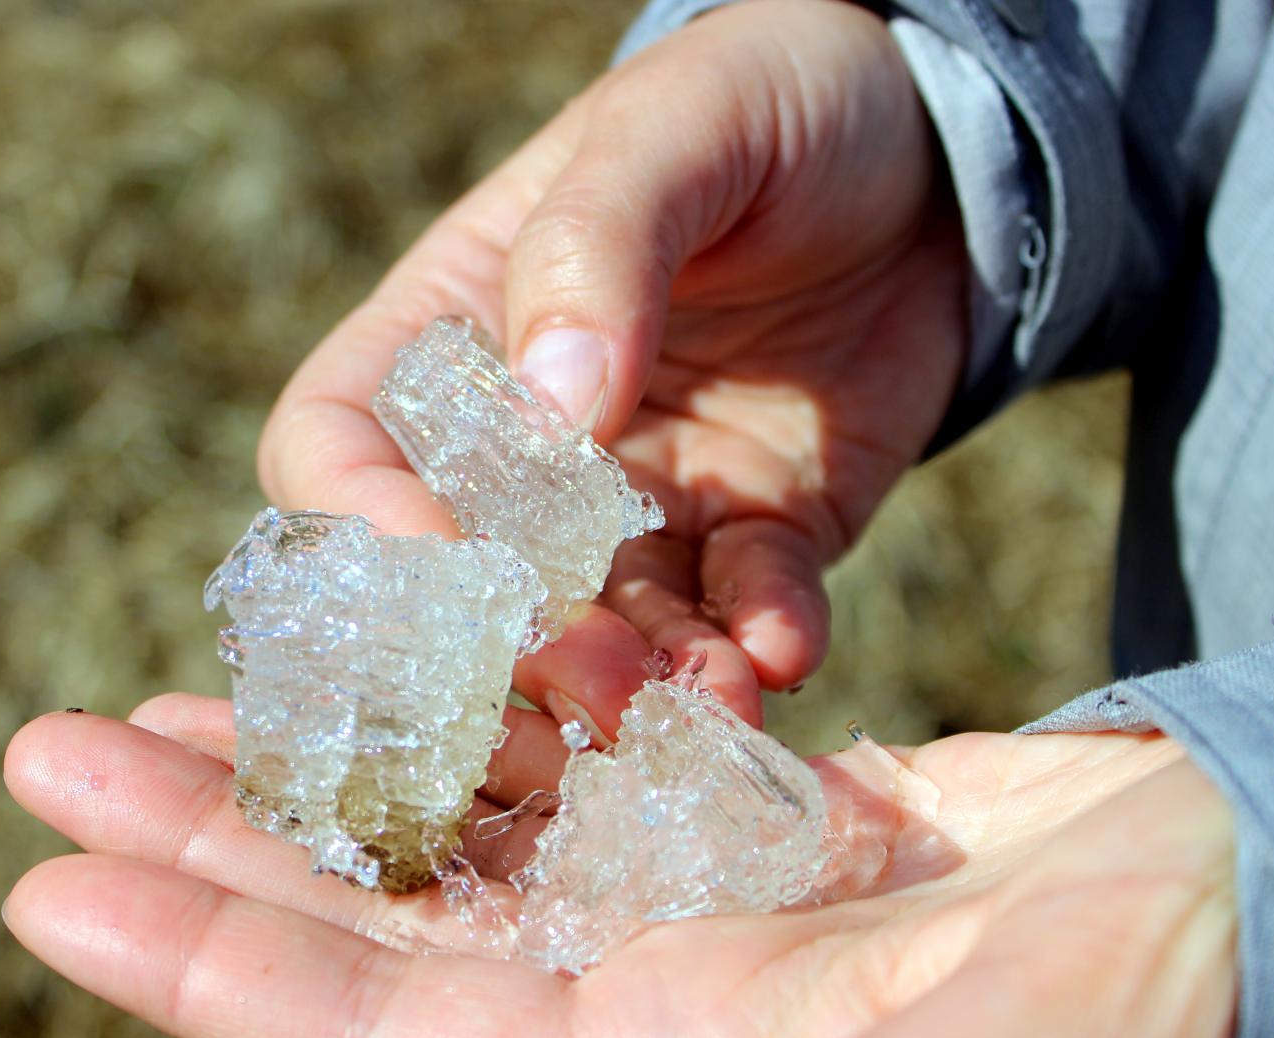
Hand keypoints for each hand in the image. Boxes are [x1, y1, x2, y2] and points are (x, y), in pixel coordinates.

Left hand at [3, 701, 1234, 1037]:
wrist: (1207, 932)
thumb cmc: (1056, 1034)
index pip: (356, 1034)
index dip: (197, 957)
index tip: (48, 883)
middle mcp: (611, 1016)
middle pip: (362, 920)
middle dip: (203, 836)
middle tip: (53, 751)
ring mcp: (664, 919)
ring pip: (438, 834)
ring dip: (308, 763)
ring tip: (172, 698)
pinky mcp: (723, 835)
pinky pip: (551, 775)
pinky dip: (459, 720)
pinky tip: (383, 664)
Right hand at [258, 0, 967, 739]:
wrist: (933, 144)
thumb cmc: (770, 98)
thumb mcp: (678, 126)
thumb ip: (596, 247)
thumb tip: (548, 410)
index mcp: (452, 327)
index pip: (340, 446)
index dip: (363, 519)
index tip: (445, 568)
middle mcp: (526, 437)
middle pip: (465, 579)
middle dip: (517, 645)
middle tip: (594, 680)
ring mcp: (642, 496)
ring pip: (606, 625)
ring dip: (644, 679)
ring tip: (708, 704)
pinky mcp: (754, 529)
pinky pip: (742, 612)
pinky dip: (759, 644)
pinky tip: (784, 651)